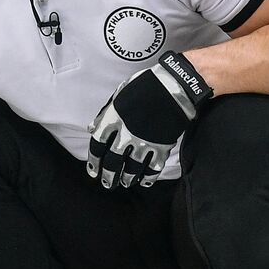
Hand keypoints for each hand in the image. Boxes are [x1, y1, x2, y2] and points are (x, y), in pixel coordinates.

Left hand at [87, 51, 212, 188]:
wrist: (175, 85)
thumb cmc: (146, 85)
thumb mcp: (120, 93)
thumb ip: (105, 113)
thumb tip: (93, 127)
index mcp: (113, 119)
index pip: (98, 144)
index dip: (93, 160)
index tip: (93, 170)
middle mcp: (126, 134)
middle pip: (112, 161)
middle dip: (108, 175)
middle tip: (107, 183)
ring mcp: (144, 142)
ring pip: (131, 168)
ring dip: (126, 179)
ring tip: (124, 183)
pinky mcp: (162, 146)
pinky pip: (153, 168)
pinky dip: (148, 177)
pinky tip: (144, 182)